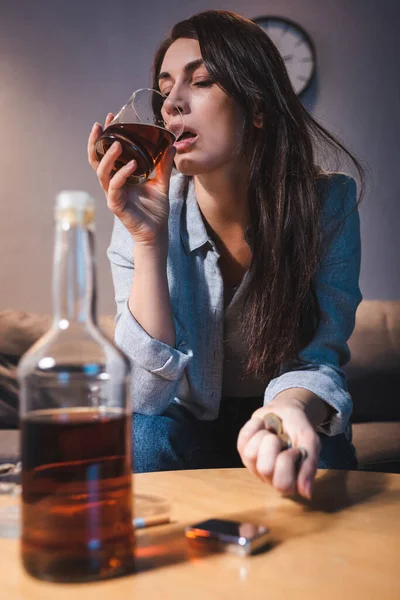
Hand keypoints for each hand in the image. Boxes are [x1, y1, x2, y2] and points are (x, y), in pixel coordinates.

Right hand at [87, 113, 175, 245]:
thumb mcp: (161, 182)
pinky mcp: (116, 205)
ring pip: (102, 173)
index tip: (110, 118)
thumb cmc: (155, 209)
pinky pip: (115, 188)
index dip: (105, 136)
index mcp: (119, 176)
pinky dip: (122, 175)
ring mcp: (112, 195)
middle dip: (96, 142)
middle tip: (102, 125)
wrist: (157, 232)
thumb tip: (171, 145)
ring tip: (117, 143)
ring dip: (108, 157)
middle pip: (96, 160)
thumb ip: (163, 165)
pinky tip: (131, 165)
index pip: (107, 153)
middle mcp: (112, 184)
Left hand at [237, 398, 320, 498]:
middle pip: (265, 469)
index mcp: (289, 480)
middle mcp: (270, 477)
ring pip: (251, 454)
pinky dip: (255, 426)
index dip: (288, 461)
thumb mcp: (310, 442)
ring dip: (264, 436)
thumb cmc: (299, 429)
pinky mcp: (242, 450)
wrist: (286, 411)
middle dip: (274, 446)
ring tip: (272, 433)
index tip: (294, 448)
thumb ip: (310, 465)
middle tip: (281, 440)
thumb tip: (306, 493)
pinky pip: (243, 439)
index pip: (283, 484)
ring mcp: (253, 465)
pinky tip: (263, 426)